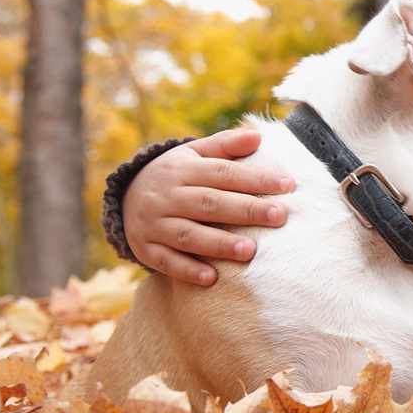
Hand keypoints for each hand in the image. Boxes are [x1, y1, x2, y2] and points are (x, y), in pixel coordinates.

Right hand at [124, 128, 294, 285]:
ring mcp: (154, 224)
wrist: (124, 198)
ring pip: (188, 235)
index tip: (287, 185)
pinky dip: (188, 270)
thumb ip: (225, 145)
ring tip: (250, 250)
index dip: (255, 178)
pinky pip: (166, 261)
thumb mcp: (193, 154)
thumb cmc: (175, 176)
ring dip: (219, 244)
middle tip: (279, 216)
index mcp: (182, 170)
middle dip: (246, 210)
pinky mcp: (146, 249)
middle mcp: (167, 196)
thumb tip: (258, 135)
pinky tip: (212, 278)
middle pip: (209, 203)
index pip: (222, 173)